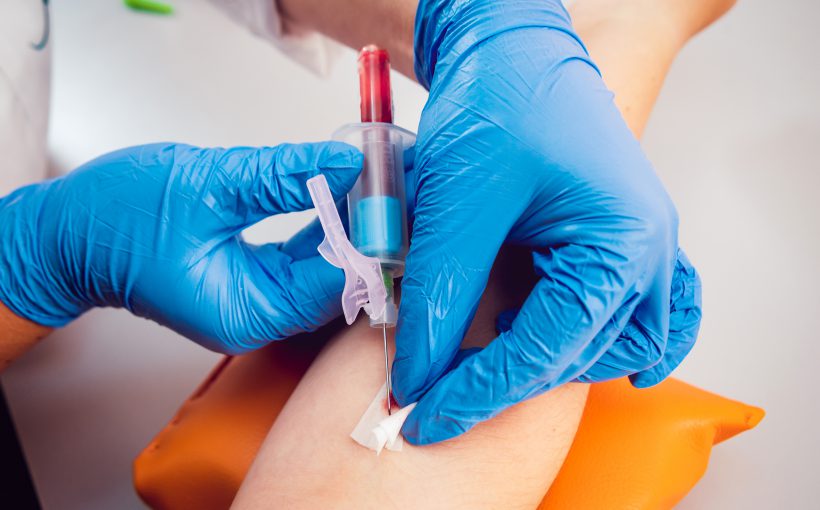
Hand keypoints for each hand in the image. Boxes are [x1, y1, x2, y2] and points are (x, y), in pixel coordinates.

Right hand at [0, 142, 361, 353]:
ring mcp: (256, 300)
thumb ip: (281, 177)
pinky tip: (341, 193)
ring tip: (377, 181)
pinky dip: (323, 225)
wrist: (68, 235)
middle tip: (396, 181)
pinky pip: (303, 258)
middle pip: (337, 279)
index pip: (336, 282)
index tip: (396, 194)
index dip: (370, 237)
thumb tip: (342, 163)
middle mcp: (259, 316)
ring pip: (324, 266)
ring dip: (348, 225)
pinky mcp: (251, 281)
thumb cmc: (116, 220)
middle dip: (367, 230)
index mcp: (248, 312)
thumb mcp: (207, 186)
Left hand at [394, 0, 701, 443]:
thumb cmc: (500, 101)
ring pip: (607, 346)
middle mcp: (647, 253)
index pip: (548, 349)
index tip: (422, 415)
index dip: (478, 390)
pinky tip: (586, 361)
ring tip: (490, 368)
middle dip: (505, 383)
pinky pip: (636, 315)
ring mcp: (639, 249)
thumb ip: (441, 293)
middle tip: (437, 395)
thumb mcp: (459, 201)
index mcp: (622, 241)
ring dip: (552, 367)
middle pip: (578, 356)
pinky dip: (606, 344)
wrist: (516, 49)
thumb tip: (419, 374)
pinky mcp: (615, 243)